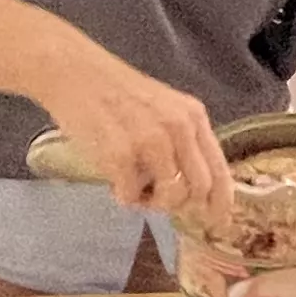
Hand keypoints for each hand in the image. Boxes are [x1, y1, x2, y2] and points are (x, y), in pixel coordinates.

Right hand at [46, 49, 235, 232]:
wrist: (74, 72)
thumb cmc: (116, 93)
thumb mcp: (164, 108)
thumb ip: (182, 141)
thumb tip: (194, 188)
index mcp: (193, 116)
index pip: (220, 171)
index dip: (221, 203)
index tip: (217, 223)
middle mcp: (179, 128)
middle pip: (199, 189)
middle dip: (181, 206)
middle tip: (158, 201)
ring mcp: (151, 141)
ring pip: (169, 197)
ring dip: (151, 203)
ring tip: (133, 189)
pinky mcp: (121, 153)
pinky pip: (132, 195)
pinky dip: (123, 196)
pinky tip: (114, 182)